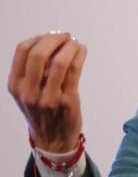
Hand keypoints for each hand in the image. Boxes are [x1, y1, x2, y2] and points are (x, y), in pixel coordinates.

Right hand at [7, 31, 87, 152]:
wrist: (52, 140)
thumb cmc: (40, 111)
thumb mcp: (27, 93)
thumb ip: (33, 71)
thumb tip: (51, 41)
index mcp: (16, 85)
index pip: (22, 51)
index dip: (38, 38)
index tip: (50, 36)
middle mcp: (29, 91)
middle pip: (39, 54)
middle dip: (54, 39)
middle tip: (65, 36)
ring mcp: (48, 97)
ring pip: (59, 62)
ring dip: (70, 46)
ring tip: (75, 43)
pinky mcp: (68, 100)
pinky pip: (75, 71)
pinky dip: (80, 55)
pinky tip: (82, 50)